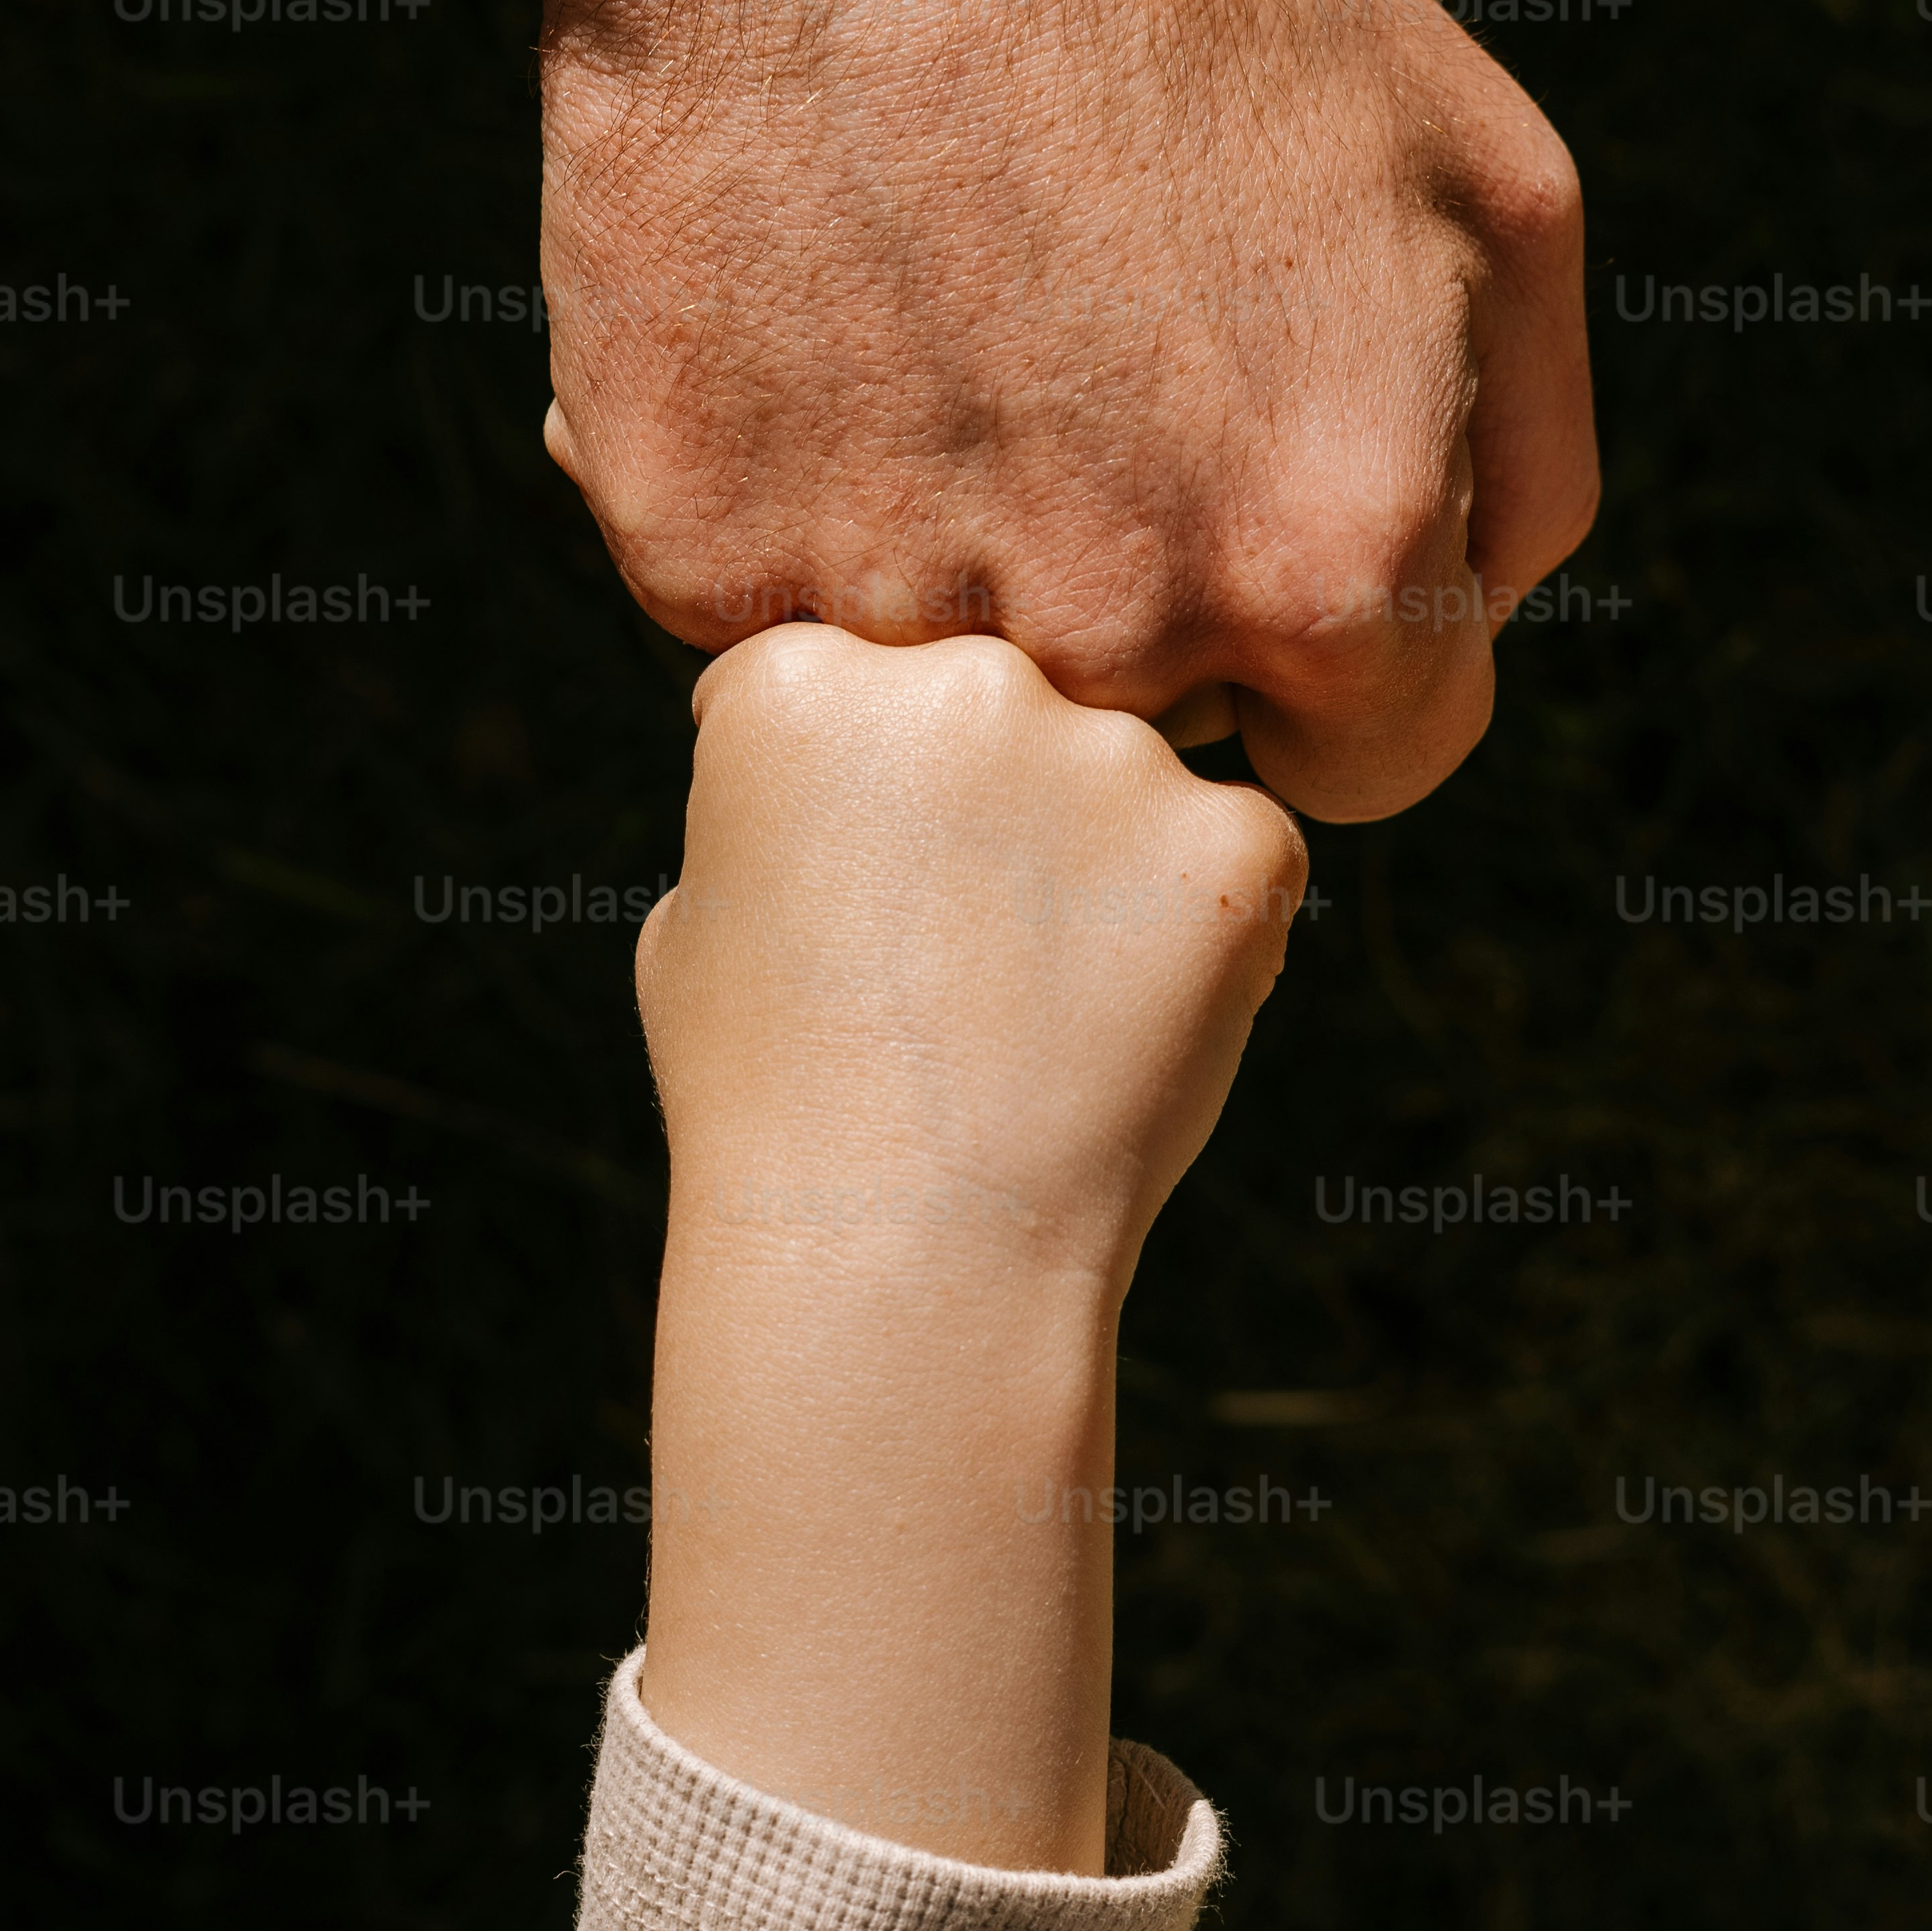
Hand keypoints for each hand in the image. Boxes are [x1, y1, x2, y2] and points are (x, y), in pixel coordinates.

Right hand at [538, 0, 1594, 827]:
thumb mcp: (1491, 191)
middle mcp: (1112, 625)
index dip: (1324, 651)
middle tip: (1072, 369)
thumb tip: (1450, 636)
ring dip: (942, 546)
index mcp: (1334, 564)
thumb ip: (1516, 472)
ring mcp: (886, 603)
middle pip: (1148, 734)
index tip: (1251, 518)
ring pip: (939, 679)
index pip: (1367, 766)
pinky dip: (776, 488)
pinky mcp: (691, 549)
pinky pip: (759, 597)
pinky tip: (798, 304)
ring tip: (929, 311)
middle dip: (1131, 593)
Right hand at [635, 628, 1300, 1868]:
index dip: (869, 788)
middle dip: (999, 798)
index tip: (869, 891)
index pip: (860, 671)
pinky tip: (1125, 1026)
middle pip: (1005, 697)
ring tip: (1044, 1012)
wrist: (902, 1259)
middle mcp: (959, 676)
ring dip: (1104, 862)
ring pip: (1126, 774)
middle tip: (974, 952)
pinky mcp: (1236, 838)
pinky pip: (1230, 853)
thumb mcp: (695, 915)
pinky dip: (1202, 930)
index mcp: (799, 677)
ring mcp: (1110, 751)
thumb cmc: (771, 1104)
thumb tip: (827, 757)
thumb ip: (770, 797)